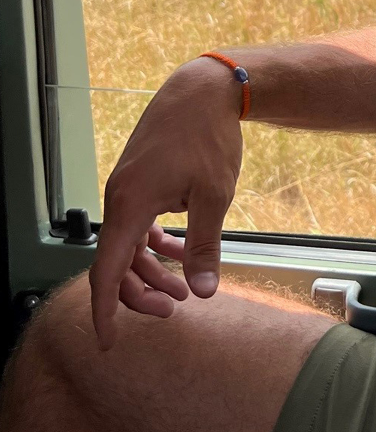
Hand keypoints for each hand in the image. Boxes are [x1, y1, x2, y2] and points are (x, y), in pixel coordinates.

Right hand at [89, 59, 243, 349]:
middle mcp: (119, 199)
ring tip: (182, 289)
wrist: (202, 89)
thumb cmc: (208, 137)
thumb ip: (205, 245)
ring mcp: (127, 187)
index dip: (104, 310)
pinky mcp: (139, 179)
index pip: (106, 271)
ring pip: (127, 244)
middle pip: (115, 263)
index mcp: (130, 206)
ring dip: (150, 269)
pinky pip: (136, 223)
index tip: (107, 342)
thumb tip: (202, 292)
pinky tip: (178, 250)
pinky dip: (153, 243)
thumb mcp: (215, 194)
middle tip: (174, 310)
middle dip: (139, 293)